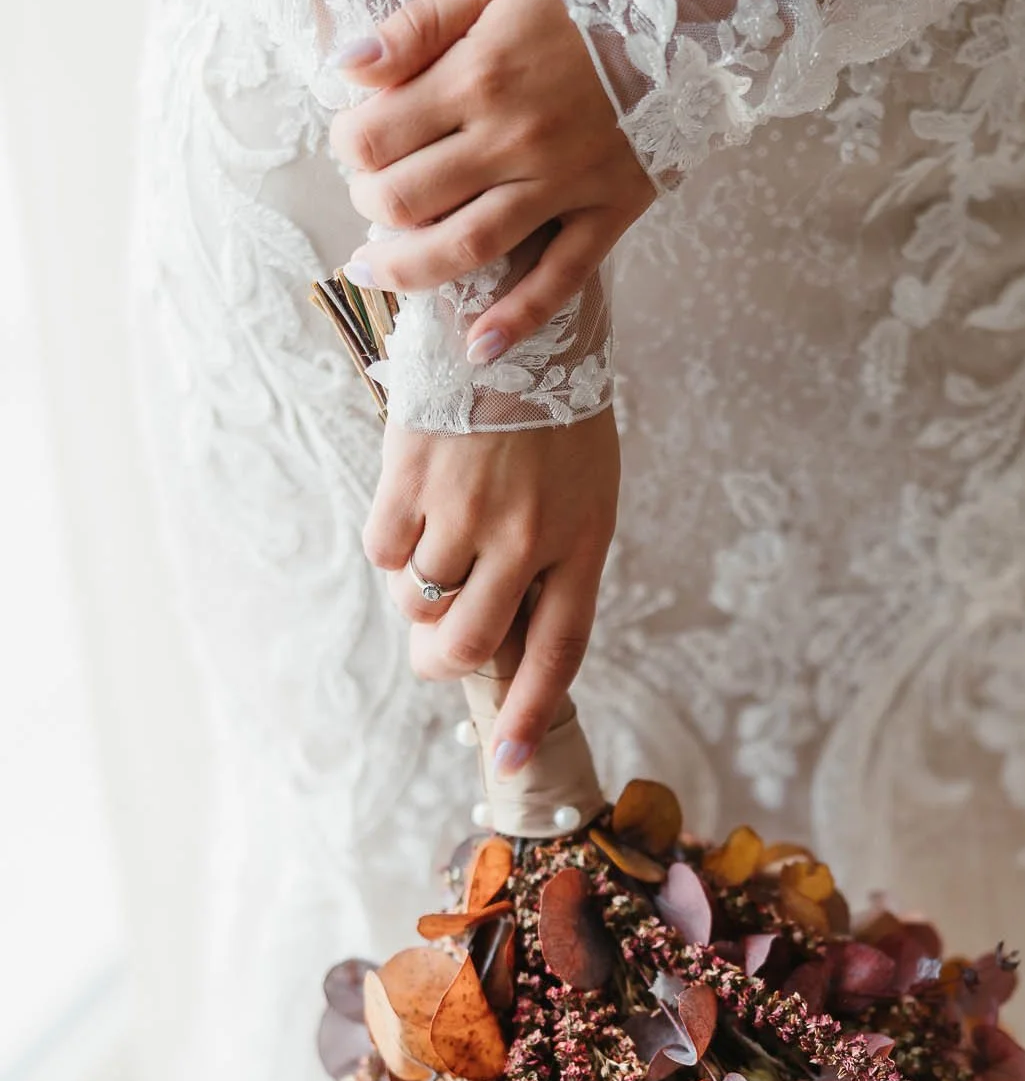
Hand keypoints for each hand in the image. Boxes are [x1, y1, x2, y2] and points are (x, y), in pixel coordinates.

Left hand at [329, 0, 653, 357]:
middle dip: (370, 207)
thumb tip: (346, 67)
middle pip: (408, 201)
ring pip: (467, 248)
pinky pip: (560, 278)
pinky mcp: (610, 210)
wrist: (692, 0)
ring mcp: (564, 182)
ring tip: (377, 273)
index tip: (354, 143)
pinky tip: (478, 349)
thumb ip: (416, 26)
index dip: (348, 147)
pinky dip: (517, 320)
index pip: (375, 136)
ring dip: (409, 271)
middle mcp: (514, 137)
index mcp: (479, 75)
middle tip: (370, 200)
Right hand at [368, 407, 619, 768]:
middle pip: (468, 644)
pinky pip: (382, 551)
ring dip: (416, 595)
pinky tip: (411, 509)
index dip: (529, 714)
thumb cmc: (557, 418)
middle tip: (435, 647)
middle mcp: (526, 535)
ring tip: (433, 549)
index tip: (508, 762)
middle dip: (441, 661)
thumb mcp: (586, 492)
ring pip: (418, 601)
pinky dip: (389, 548)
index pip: (557, 652)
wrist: (518, 319)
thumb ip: (552, 565)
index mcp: (582, 542)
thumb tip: (501, 641)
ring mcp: (466, 506)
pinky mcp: (413, 474)